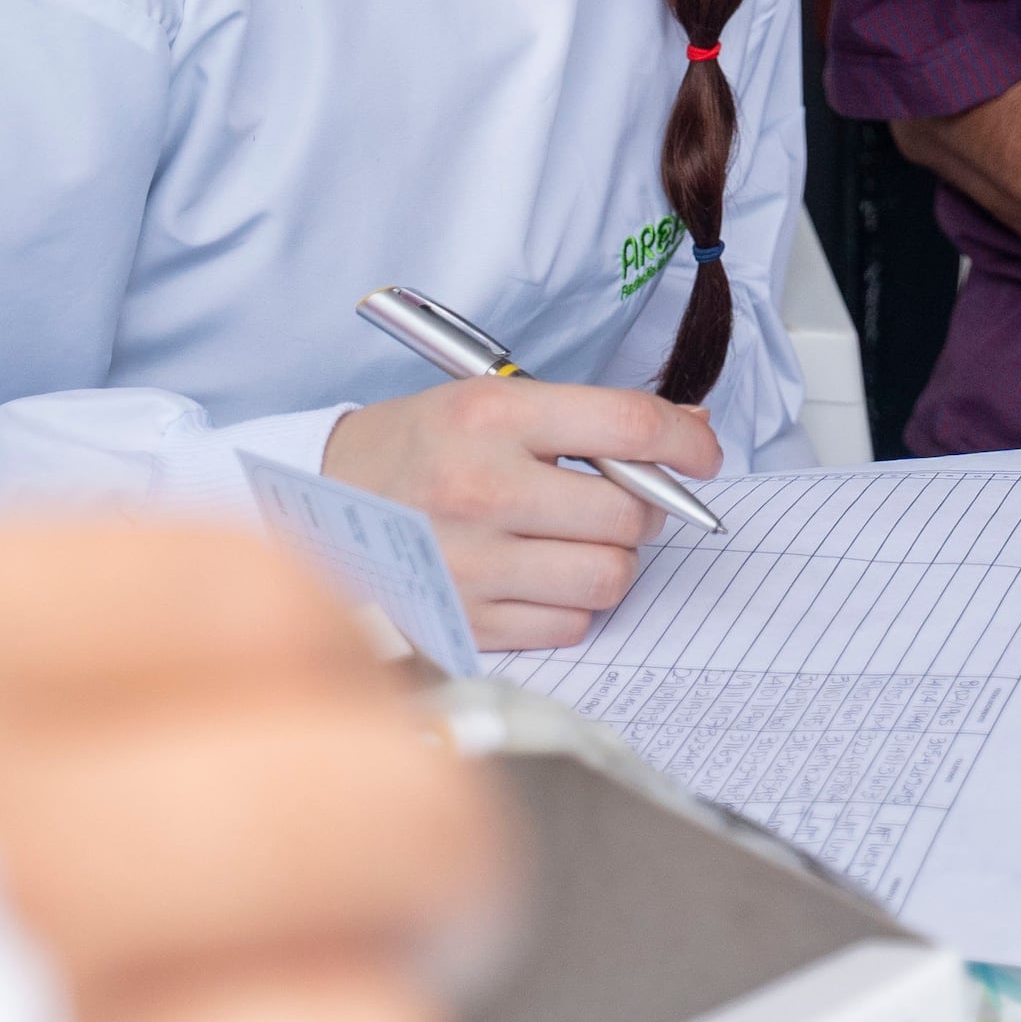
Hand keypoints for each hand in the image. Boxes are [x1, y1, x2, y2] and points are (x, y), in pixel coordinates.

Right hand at [321, 375, 723, 649]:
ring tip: (574, 538)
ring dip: (609, 559)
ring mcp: (472, 562)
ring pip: (609, 576)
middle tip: (615, 498)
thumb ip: (591, 417)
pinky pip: (572, 622)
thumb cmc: (418, 446)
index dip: (686, 441)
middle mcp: (482, 488)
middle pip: (627, 514)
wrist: (318, 504)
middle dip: (641, 508)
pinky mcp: (466, 620)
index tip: (702, 454)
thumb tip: (692, 431)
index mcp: (491, 414)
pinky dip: (571, 602)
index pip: (628, 426)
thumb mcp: (492, 398)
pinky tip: (536, 574)